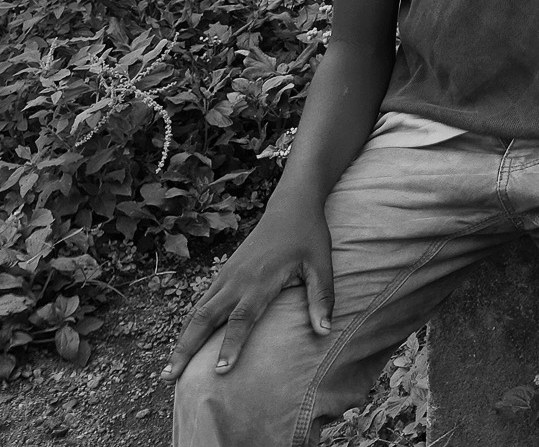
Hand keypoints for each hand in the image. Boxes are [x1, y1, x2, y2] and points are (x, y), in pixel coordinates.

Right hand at [165, 196, 332, 380]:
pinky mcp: (223, 274)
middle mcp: (237, 281)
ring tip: (167, 369)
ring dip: (181, 340)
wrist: (290, 208)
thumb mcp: (322, 266)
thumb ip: (321, 298)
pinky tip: (182, 341)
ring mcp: (226, 276)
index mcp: (261, 281)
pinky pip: (201, 302)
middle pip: (205, 318)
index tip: (219, 370)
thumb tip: (325, 331)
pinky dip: (189, 324)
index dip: (231, 344)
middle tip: (168, 377)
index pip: (242, 318)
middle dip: (186, 349)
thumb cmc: (308, 238)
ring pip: (197, 312)